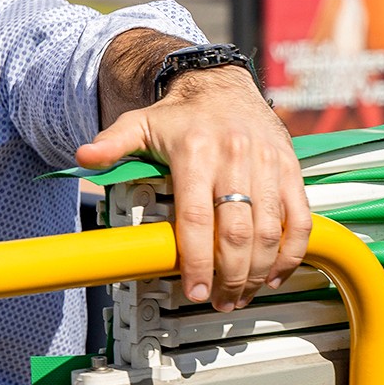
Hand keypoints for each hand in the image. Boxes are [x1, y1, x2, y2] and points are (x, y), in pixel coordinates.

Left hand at [77, 65, 309, 311]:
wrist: (221, 83)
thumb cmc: (179, 114)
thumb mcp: (139, 123)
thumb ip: (113, 143)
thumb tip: (83, 155)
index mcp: (195, 153)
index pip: (196, 218)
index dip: (197, 260)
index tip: (192, 290)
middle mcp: (235, 158)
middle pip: (236, 231)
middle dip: (229, 275)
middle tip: (218, 301)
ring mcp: (267, 165)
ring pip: (270, 230)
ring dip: (258, 271)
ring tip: (241, 295)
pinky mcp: (290, 169)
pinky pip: (299, 218)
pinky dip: (291, 252)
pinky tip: (274, 273)